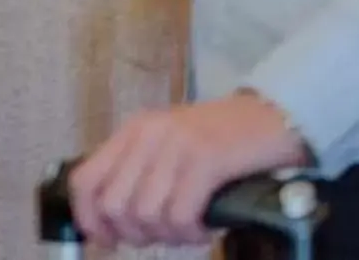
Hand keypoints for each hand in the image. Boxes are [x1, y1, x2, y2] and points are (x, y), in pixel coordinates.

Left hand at [69, 94, 307, 249]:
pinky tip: (207, 228)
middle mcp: (148, 135)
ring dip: (169, 237)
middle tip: (162, 236)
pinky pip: (180, 215)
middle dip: (135, 234)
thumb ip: (140, 174)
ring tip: (190, 231)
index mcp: (133, 131)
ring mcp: (176, 145)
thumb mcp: (170, 147)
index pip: (85, 180)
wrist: (274, 116)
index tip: (108, 241)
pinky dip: (192, 234)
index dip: (89, 219)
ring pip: (146, 215)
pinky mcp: (207, 159)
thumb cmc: (223, 139)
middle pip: (114, 205)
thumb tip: (111, 223)